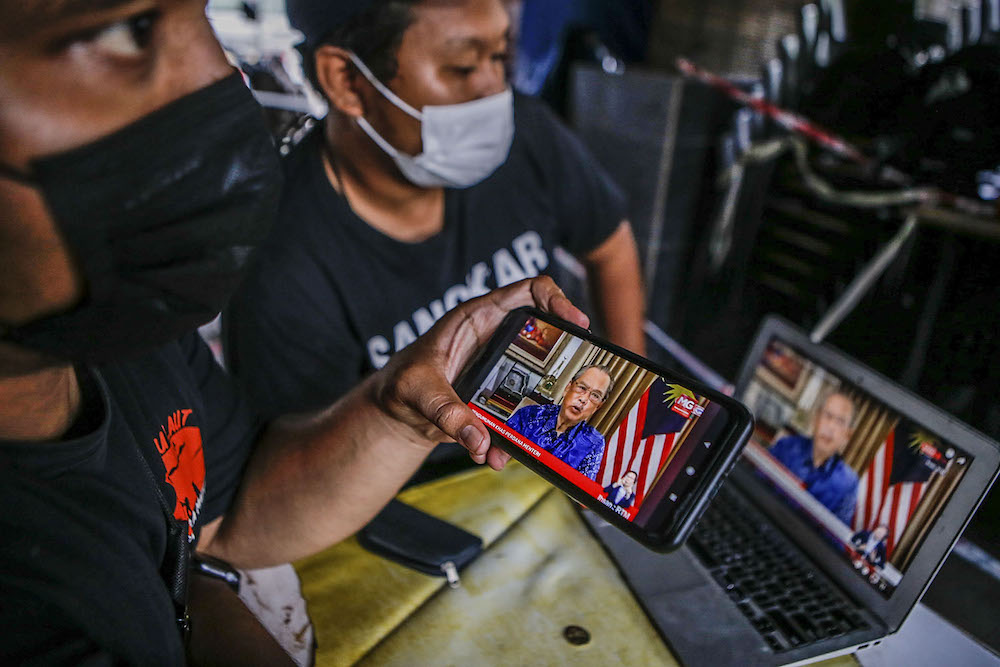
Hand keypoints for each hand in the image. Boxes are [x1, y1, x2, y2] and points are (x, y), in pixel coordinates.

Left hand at [370, 276, 587, 469]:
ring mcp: (504, 372)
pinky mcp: (502, 402)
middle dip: (567, 361)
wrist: (395, 412)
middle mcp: (498, 341)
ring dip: (540, 413)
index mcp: (479, 318)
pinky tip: (495, 456)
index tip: (575, 321)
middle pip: (548, 339)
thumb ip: (445, 411)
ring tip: (534, 435)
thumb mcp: (418, 390)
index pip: (528, 292)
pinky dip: (513, 441)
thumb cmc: (402, 381)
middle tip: (579, 380)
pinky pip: (520, 419)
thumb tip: (477, 439)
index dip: (555, 299)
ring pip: (539, 386)